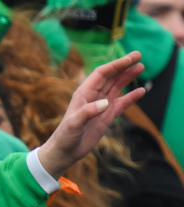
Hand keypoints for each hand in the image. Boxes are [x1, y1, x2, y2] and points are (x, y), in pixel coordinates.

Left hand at [39, 52, 145, 177]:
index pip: (102, 73)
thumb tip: (105, 103)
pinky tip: (141, 91)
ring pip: (117, 87)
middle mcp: (93, 96)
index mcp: (83, 93)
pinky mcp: (107, 116)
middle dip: (124, 66)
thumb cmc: (65, 135)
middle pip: (111, 77)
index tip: (130, 58)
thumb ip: (88, 112)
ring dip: (128, 77)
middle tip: (139, 56)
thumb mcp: (74, 123)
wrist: (65, 150)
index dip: (116, 64)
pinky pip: (121, 103)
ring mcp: (101, 106)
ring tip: (141, 67)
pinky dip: (131, 97)